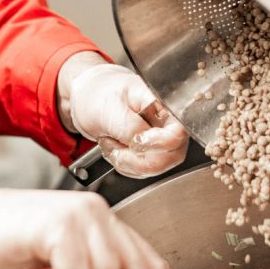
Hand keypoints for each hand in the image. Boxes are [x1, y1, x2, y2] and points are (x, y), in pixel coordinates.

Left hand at [68, 62, 188, 177]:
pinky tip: (114, 148)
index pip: (178, 133)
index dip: (157, 143)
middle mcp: (168, 126)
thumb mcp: (111, 106)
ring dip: (125, 160)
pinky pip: (142, 172)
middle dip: (136, 156)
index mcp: (164, 106)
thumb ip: (130, 126)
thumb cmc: (102, 96)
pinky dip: (122, 164)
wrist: (90, 103)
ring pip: (154, 168)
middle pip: (171, 157)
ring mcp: (162, 143)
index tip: (134, 140)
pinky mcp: (151, 156)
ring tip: (111, 141)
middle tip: (114, 141)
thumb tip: (142, 143)